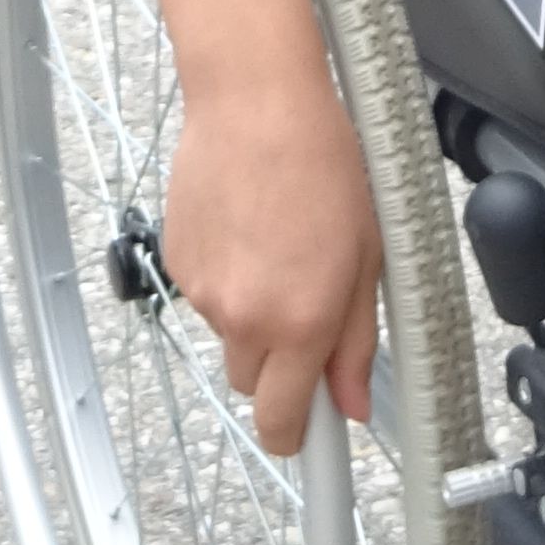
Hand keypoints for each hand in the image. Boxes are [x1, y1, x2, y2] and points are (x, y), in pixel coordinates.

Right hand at [166, 65, 385, 453]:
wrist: (257, 104)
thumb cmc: (326, 165)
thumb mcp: (368, 256)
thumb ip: (357, 340)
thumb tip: (353, 405)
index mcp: (300, 323)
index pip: (283, 423)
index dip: (296, 438)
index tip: (307, 441)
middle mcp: (245, 318)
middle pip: (254, 383)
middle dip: (279, 365)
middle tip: (305, 307)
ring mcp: (203, 293)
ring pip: (229, 336)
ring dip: (252, 314)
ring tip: (278, 246)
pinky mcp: (176, 262)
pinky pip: (204, 295)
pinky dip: (226, 277)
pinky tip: (248, 227)